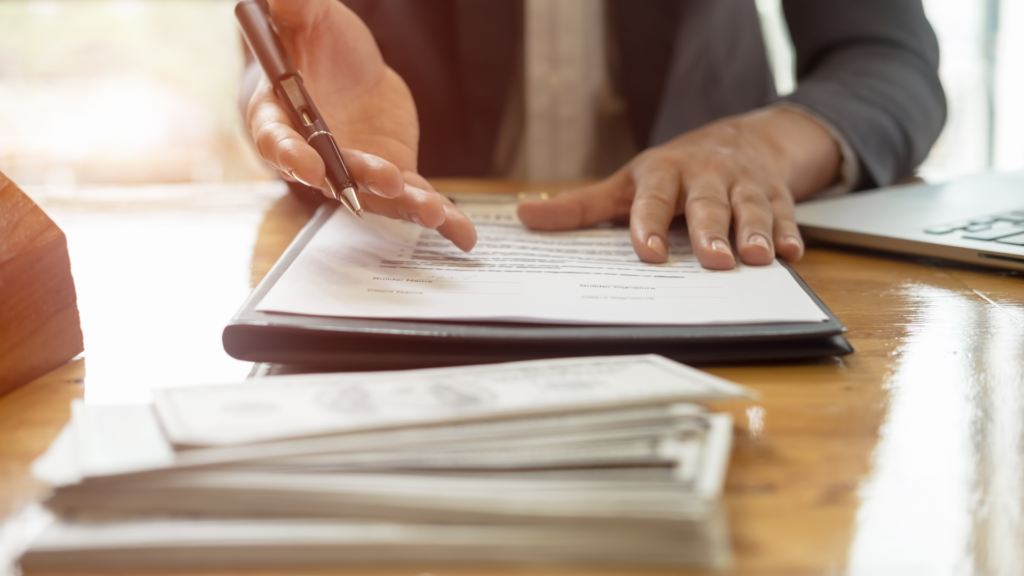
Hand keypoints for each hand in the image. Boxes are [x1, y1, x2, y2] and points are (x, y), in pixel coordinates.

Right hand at [246, 0, 475, 250]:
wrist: (346, 66)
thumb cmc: (313, 42)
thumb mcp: (308, 17)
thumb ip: (296, 9)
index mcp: (279, 117)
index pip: (277, 141)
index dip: (291, 156)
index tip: (309, 167)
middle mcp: (315, 155)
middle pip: (334, 175)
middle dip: (360, 181)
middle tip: (387, 180)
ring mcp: (355, 169)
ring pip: (378, 195)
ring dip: (406, 205)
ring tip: (435, 213)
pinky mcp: (390, 173)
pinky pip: (413, 197)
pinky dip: (440, 217)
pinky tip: (463, 235)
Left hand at [517, 107, 841, 268]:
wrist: (739, 138)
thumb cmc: (672, 171)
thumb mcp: (626, 183)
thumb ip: (580, 206)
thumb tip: (524, 216)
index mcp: (663, 173)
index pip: (653, 200)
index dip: (649, 225)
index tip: (646, 253)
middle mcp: (704, 175)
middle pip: (707, 204)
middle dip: (712, 231)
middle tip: (712, 261)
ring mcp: (742, 183)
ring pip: (750, 208)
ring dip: (756, 232)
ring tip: (759, 258)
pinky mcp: (775, 192)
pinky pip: (785, 212)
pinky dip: (790, 232)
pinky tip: (792, 254)